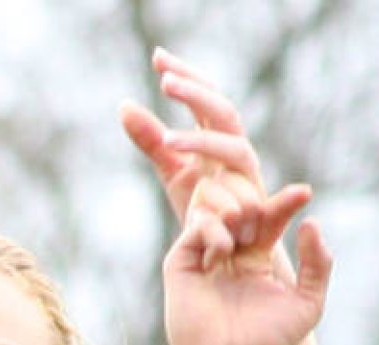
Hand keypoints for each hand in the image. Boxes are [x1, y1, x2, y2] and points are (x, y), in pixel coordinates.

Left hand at [120, 48, 297, 278]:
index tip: (157, 57)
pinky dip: (223, 187)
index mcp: (218, 136)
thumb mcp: (172, 171)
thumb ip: (151, 139)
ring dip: (203, 141)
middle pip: (222, 110)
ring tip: (167, 141)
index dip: (186, 74)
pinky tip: (204, 194)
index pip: (205, 95)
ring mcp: (247, 176)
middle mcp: (236, 150)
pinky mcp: (254, 205)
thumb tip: (124, 104)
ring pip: (234, 145)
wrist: (231, 254)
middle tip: (165, 81)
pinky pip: (243, 188)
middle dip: (197, 94)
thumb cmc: (205, 210)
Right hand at [162, 173, 330, 344]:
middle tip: (262, 213)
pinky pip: (196, 225)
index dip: (287, 202)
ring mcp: (204, 256)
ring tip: (245, 220)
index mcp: (257, 260)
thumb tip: (312, 223)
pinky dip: (213, 229)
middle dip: (254, 198)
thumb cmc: (267, 344)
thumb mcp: (308, 303)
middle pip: (240, 202)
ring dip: (232, 205)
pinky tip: (224, 251)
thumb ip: (318, 264)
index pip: (271, 218)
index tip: (305, 194)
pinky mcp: (181, 263)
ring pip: (213, 204)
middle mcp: (229, 253)